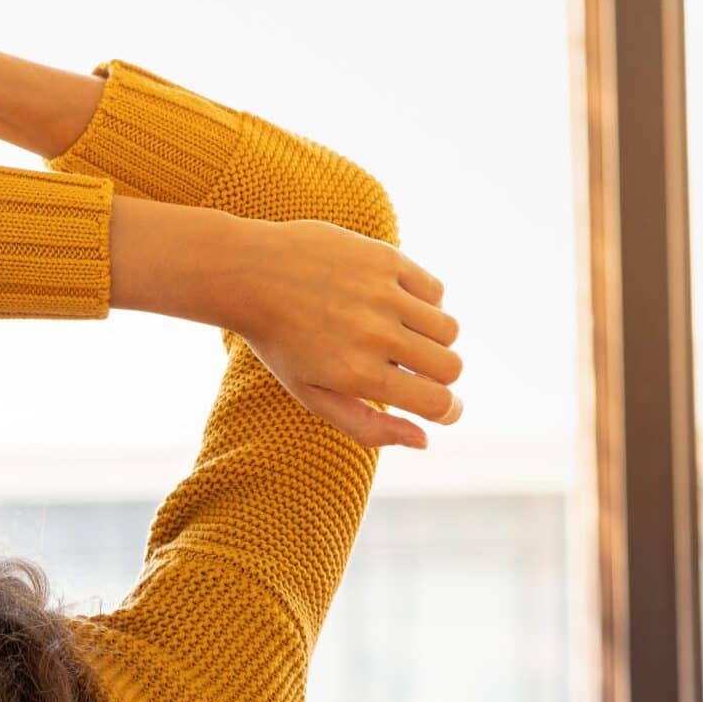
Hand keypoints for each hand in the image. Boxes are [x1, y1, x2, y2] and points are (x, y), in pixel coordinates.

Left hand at [225, 216, 463, 448]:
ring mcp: (384, 294)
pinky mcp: (387, 260)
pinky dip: (424, 303)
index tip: (443, 410)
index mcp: (357, 375)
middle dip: (440, 377)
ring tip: (401, 337)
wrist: (251, 275)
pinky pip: (436, 291)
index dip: (448, 411)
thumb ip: (367, 426)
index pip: (436, 402)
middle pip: (451, 368)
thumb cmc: (281, 344)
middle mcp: (376, 335)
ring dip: (434, 340)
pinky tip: (394, 306)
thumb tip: (424, 441)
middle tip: (412, 371)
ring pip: (449, 329)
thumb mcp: (313, 396)